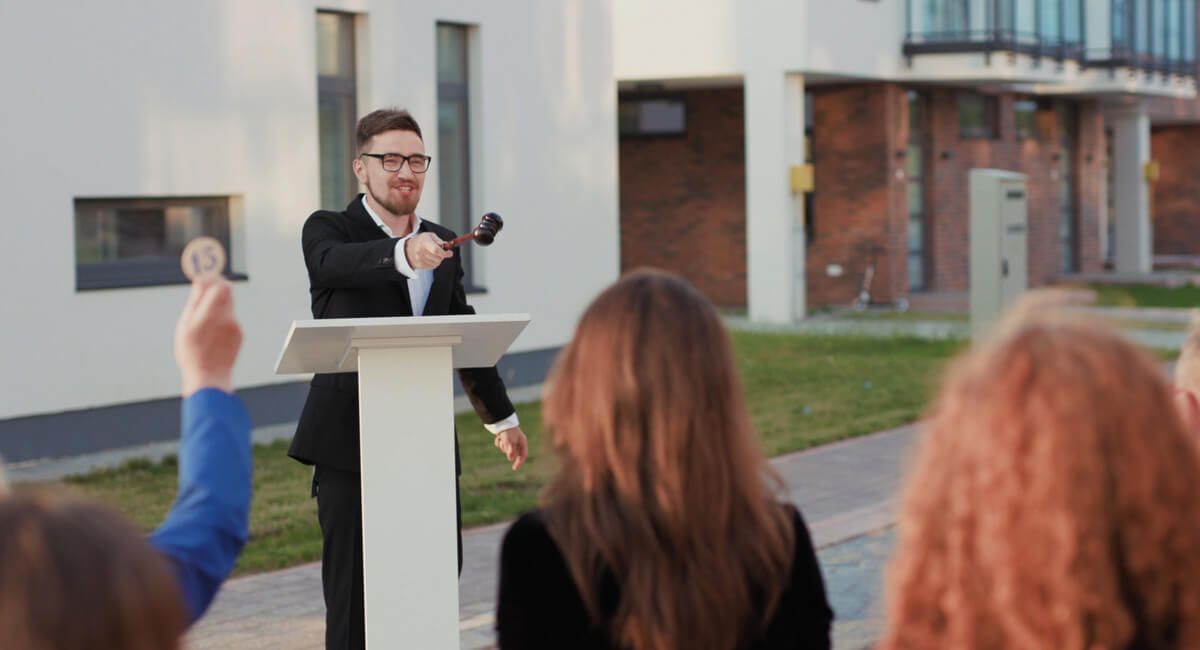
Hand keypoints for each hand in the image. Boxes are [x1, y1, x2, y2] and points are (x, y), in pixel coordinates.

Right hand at [175, 276, 242, 396]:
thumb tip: (201, 281)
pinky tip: (211, 333)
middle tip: (203, 293)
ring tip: (204, 319)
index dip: (213, 279)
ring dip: (218, 305)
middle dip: (216, 289)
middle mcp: (227, 318)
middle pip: (227, 293)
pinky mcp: (239, 334)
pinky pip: (231, 319)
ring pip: (229, 306)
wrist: (209, 378)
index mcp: (211, 314)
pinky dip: (222, 319)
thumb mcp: (185, 325)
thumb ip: (195, 301)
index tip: (204, 280)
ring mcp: (236, 326)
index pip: (221, 286)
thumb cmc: (192, 353)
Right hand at [404, 232, 452, 269]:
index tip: (450, 253)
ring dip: (439, 259)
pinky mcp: (420, 265)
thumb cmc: (421, 241)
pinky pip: (432, 266)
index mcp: (424, 242)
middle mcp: (420, 251)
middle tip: (442, 252)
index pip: (436, 250)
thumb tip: (446, 245)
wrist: (408, 248)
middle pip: (438, 258)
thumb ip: (439, 240)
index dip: (445, 253)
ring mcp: (419, 259)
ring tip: (435, 254)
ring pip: (436, 263)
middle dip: (443, 256)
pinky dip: (435, 263)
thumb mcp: (430, 236)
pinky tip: (431, 258)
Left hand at [494, 427, 527, 470]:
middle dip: (507, 451)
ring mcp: (510, 440)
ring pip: (505, 449)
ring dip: (502, 445)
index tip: (514, 469)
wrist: (501, 419)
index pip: (523, 455)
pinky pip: (500, 445)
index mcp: (522, 441)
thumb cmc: (508, 430)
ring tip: (501, 437)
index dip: (519, 462)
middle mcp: (517, 441)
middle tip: (504, 443)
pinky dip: (498, 442)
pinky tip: (498, 436)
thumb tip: (510, 459)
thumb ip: (511, 450)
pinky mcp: (503, 438)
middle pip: (513, 453)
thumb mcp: (510, 440)